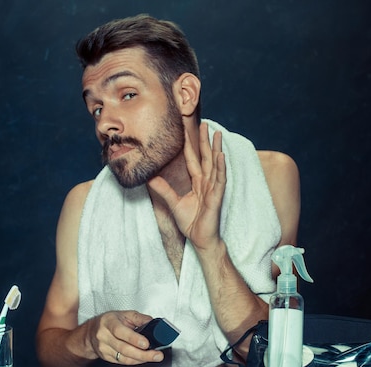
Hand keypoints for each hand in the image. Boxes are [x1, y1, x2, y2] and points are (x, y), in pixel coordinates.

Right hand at [85, 311, 163, 364]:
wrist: (92, 332)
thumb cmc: (109, 321)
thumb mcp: (124, 314)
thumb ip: (139, 318)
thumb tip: (153, 323)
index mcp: (109, 322)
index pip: (120, 332)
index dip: (134, 339)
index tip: (146, 343)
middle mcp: (104, 336)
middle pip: (124, 348)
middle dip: (143, 354)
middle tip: (157, 355)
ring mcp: (104, 348)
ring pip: (123, 358)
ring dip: (141, 359)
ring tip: (154, 357)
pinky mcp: (106, 357)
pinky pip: (122, 362)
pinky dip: (134, 361)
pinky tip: (143, 359)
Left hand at [148, 122, 225, 250]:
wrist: (200, 239)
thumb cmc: (191, 222)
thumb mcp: (173, 203)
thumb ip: (164, 189)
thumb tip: (149, 178)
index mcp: (197, 182)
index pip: (193, 159)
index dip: (190, 144)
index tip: (187, 129)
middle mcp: (207, 182)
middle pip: (206, 157)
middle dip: (205, 140)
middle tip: (205, 123)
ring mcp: (213, 188)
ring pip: (215, 165)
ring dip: (216, 149)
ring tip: (217, 134)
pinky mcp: (217, 197)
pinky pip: (220, 179)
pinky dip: (221, 167)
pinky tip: (221, 156)